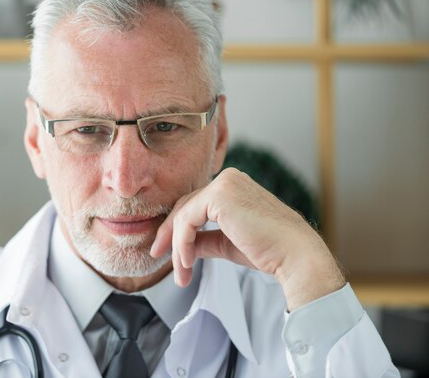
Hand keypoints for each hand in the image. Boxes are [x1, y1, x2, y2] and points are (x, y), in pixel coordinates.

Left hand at [150, 167, 344, 310]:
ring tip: (180, 273)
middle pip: (185, 207)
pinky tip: (186, 263)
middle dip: (170, 236)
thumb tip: (185, 247)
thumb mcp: (229, 244)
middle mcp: (228, 179)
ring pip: (184, 215)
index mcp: (233, 186)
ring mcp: (224, 183)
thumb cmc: (270, 251)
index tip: (166, 251)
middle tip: (159, 257)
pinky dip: (182, 243)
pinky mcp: (220, 195)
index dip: (177, 228)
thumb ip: (206, 240)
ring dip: (177, 247)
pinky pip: (188, 220)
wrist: (294, 255)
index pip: (195, 204)